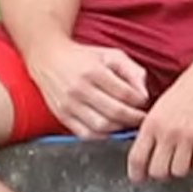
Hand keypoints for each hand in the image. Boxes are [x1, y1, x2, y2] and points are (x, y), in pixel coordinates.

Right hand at [27, 40, 149, 137]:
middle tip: (142, 118)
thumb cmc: (83, 57)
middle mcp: (79, 89)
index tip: (144, 102)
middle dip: (134, 118)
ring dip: (120, 128)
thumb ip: (133, 71)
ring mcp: (69, 104)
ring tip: (127, 123)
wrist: (48, 58)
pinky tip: (110, 129)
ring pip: (101, 126)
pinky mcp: (62, 116)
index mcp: (93, 71)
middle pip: (115, 112)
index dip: (140, 101)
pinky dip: (102, 136)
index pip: (125, 93)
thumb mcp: (111, 55)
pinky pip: (86, 134)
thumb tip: (144, 94)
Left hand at [128, 54, 192, 181]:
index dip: (136, 174)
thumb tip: (146, 152)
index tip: (140, 178)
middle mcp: (167, 132)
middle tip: (168, 165)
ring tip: (187, 155)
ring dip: (183, 167)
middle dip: (162, 173)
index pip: (136, 158)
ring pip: (179, 171)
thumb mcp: (162, 106)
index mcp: (152, 123)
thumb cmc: (189, 87)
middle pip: (157, 171)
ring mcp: (188, 137)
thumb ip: (152, 129)